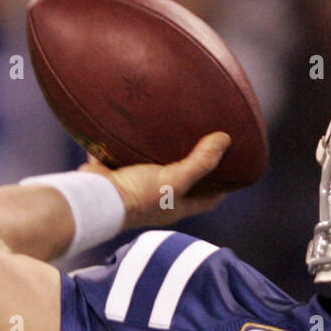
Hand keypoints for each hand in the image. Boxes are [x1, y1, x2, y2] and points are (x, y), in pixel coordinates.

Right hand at [77, 131, 231, 228]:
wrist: (95, 198)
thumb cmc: (138, 196)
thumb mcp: (174, 180)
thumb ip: (199, 162)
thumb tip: (225, 140)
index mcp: (176, 206)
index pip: (208, 199)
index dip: (223, 187)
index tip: (236, 169)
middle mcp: (158, 199)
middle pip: (183, 182)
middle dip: (195, 166)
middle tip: (207, 142)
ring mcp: (137, 186)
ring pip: (155, 167)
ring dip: (163, 152)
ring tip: (176, 128)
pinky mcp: (117, 173)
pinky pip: (127, 155)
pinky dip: (132, 142)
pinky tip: (139, 123)